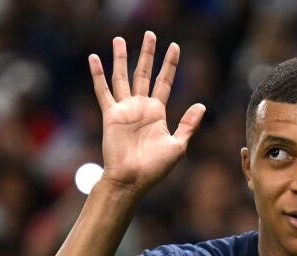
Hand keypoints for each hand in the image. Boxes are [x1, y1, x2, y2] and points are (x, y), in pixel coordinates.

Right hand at [88, 31, 205, 195]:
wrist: (133, 179)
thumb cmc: (155, 167)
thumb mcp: (178, 145)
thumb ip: (188, 124)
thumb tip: (201, 104)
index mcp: (157, 113)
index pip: (165, 82)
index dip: (170, 64)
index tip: (175, 47)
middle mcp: (141, 107)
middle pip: (144, 73)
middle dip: (147, 54)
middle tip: (150, 34)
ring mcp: (125, 109)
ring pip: (123, 77)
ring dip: (121, 58)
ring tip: (119, 39)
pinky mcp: (111, 114)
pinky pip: (103, 91)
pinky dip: (98, 74)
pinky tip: (94, 58)